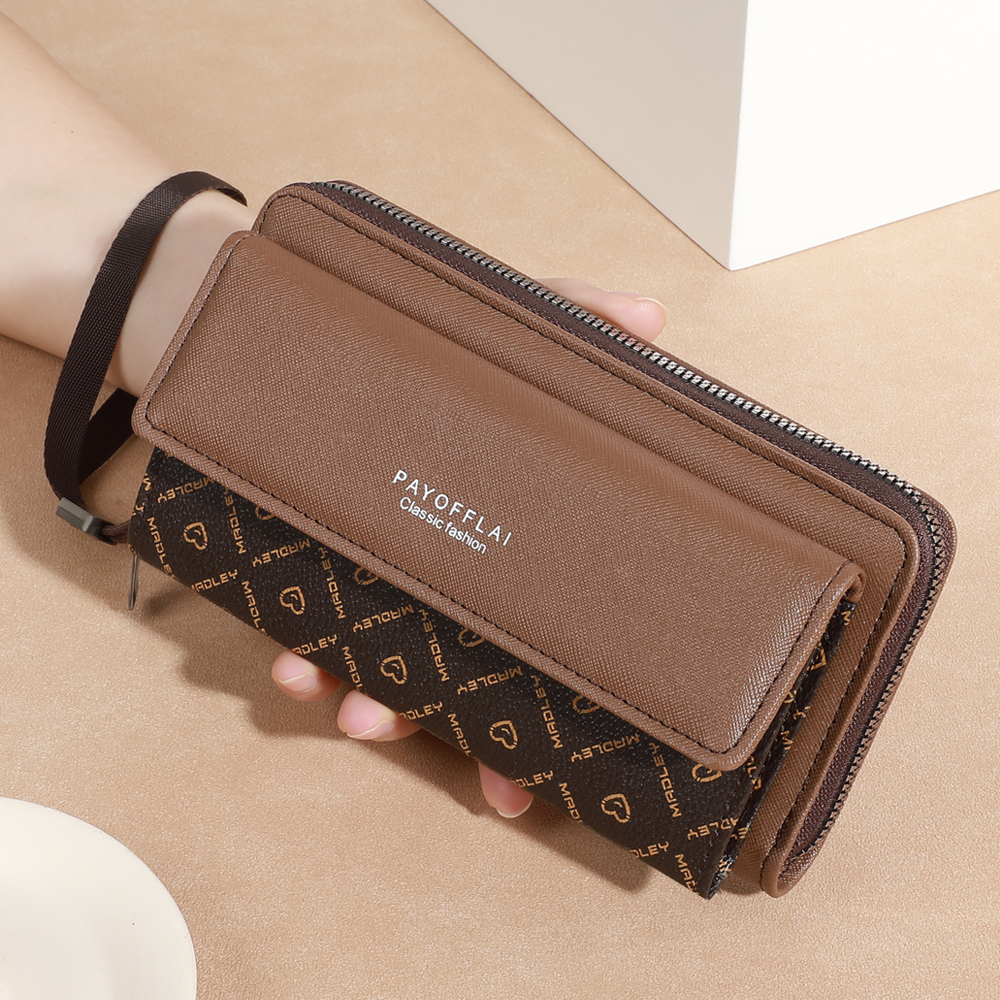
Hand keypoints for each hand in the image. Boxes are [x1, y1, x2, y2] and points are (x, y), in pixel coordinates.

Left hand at [271, 278, 666, 817]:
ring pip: (394, 666)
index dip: (547, 720)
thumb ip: (578, 322)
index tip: (541, 778)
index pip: (542, 637)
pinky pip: (320, 623)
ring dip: (381, 706)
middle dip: (476, 740)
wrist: (306, 330)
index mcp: (517, 539)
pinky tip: (296, 662)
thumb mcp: (512, 321)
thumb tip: (652, 318)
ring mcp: (391, 573)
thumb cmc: (434, 342)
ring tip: (361, 715)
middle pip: (477, 676)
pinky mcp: (327, 560)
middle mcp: (459, 573)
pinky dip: (311, 652)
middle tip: (490, 782)